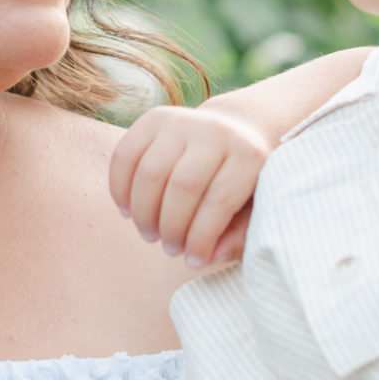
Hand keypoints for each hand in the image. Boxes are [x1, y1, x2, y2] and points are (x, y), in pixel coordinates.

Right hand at [109, 104, 272, 264]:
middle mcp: (216, 131)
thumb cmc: (248, 182)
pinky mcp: (154, 118)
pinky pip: (125, 155)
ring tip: (150, 235)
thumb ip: (238, 236)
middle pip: (182, 186)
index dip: (201, 239)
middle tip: (171, 250)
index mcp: (249, 155)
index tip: (194, 261)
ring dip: (143, 213)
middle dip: (171, 228)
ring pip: (150, 172)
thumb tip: (206, 256)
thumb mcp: (259, 209)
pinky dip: (119, 189)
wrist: (239, 131)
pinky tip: (127, 211)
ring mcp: (182, 120)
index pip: (218, 201)